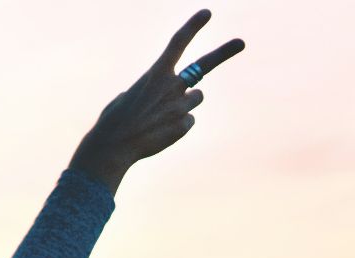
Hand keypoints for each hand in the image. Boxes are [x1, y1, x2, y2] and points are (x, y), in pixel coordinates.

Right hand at [69, 10, 243, 193]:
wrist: (113, 147)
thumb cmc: (113, 122)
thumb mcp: (126, 98)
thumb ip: (145, 92)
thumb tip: (155, 99)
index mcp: (155, 74)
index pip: (177, 43)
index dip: (193, 26)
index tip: (207, 13)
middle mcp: (173, 85)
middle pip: (203, 65)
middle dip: (224, 52)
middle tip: (241, 43)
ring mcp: (181, 105)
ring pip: (195, 98)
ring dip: (183, 104)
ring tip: (160, 118)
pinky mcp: (185, 124)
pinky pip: (188, 121)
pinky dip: (176, 126)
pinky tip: (159, 132)